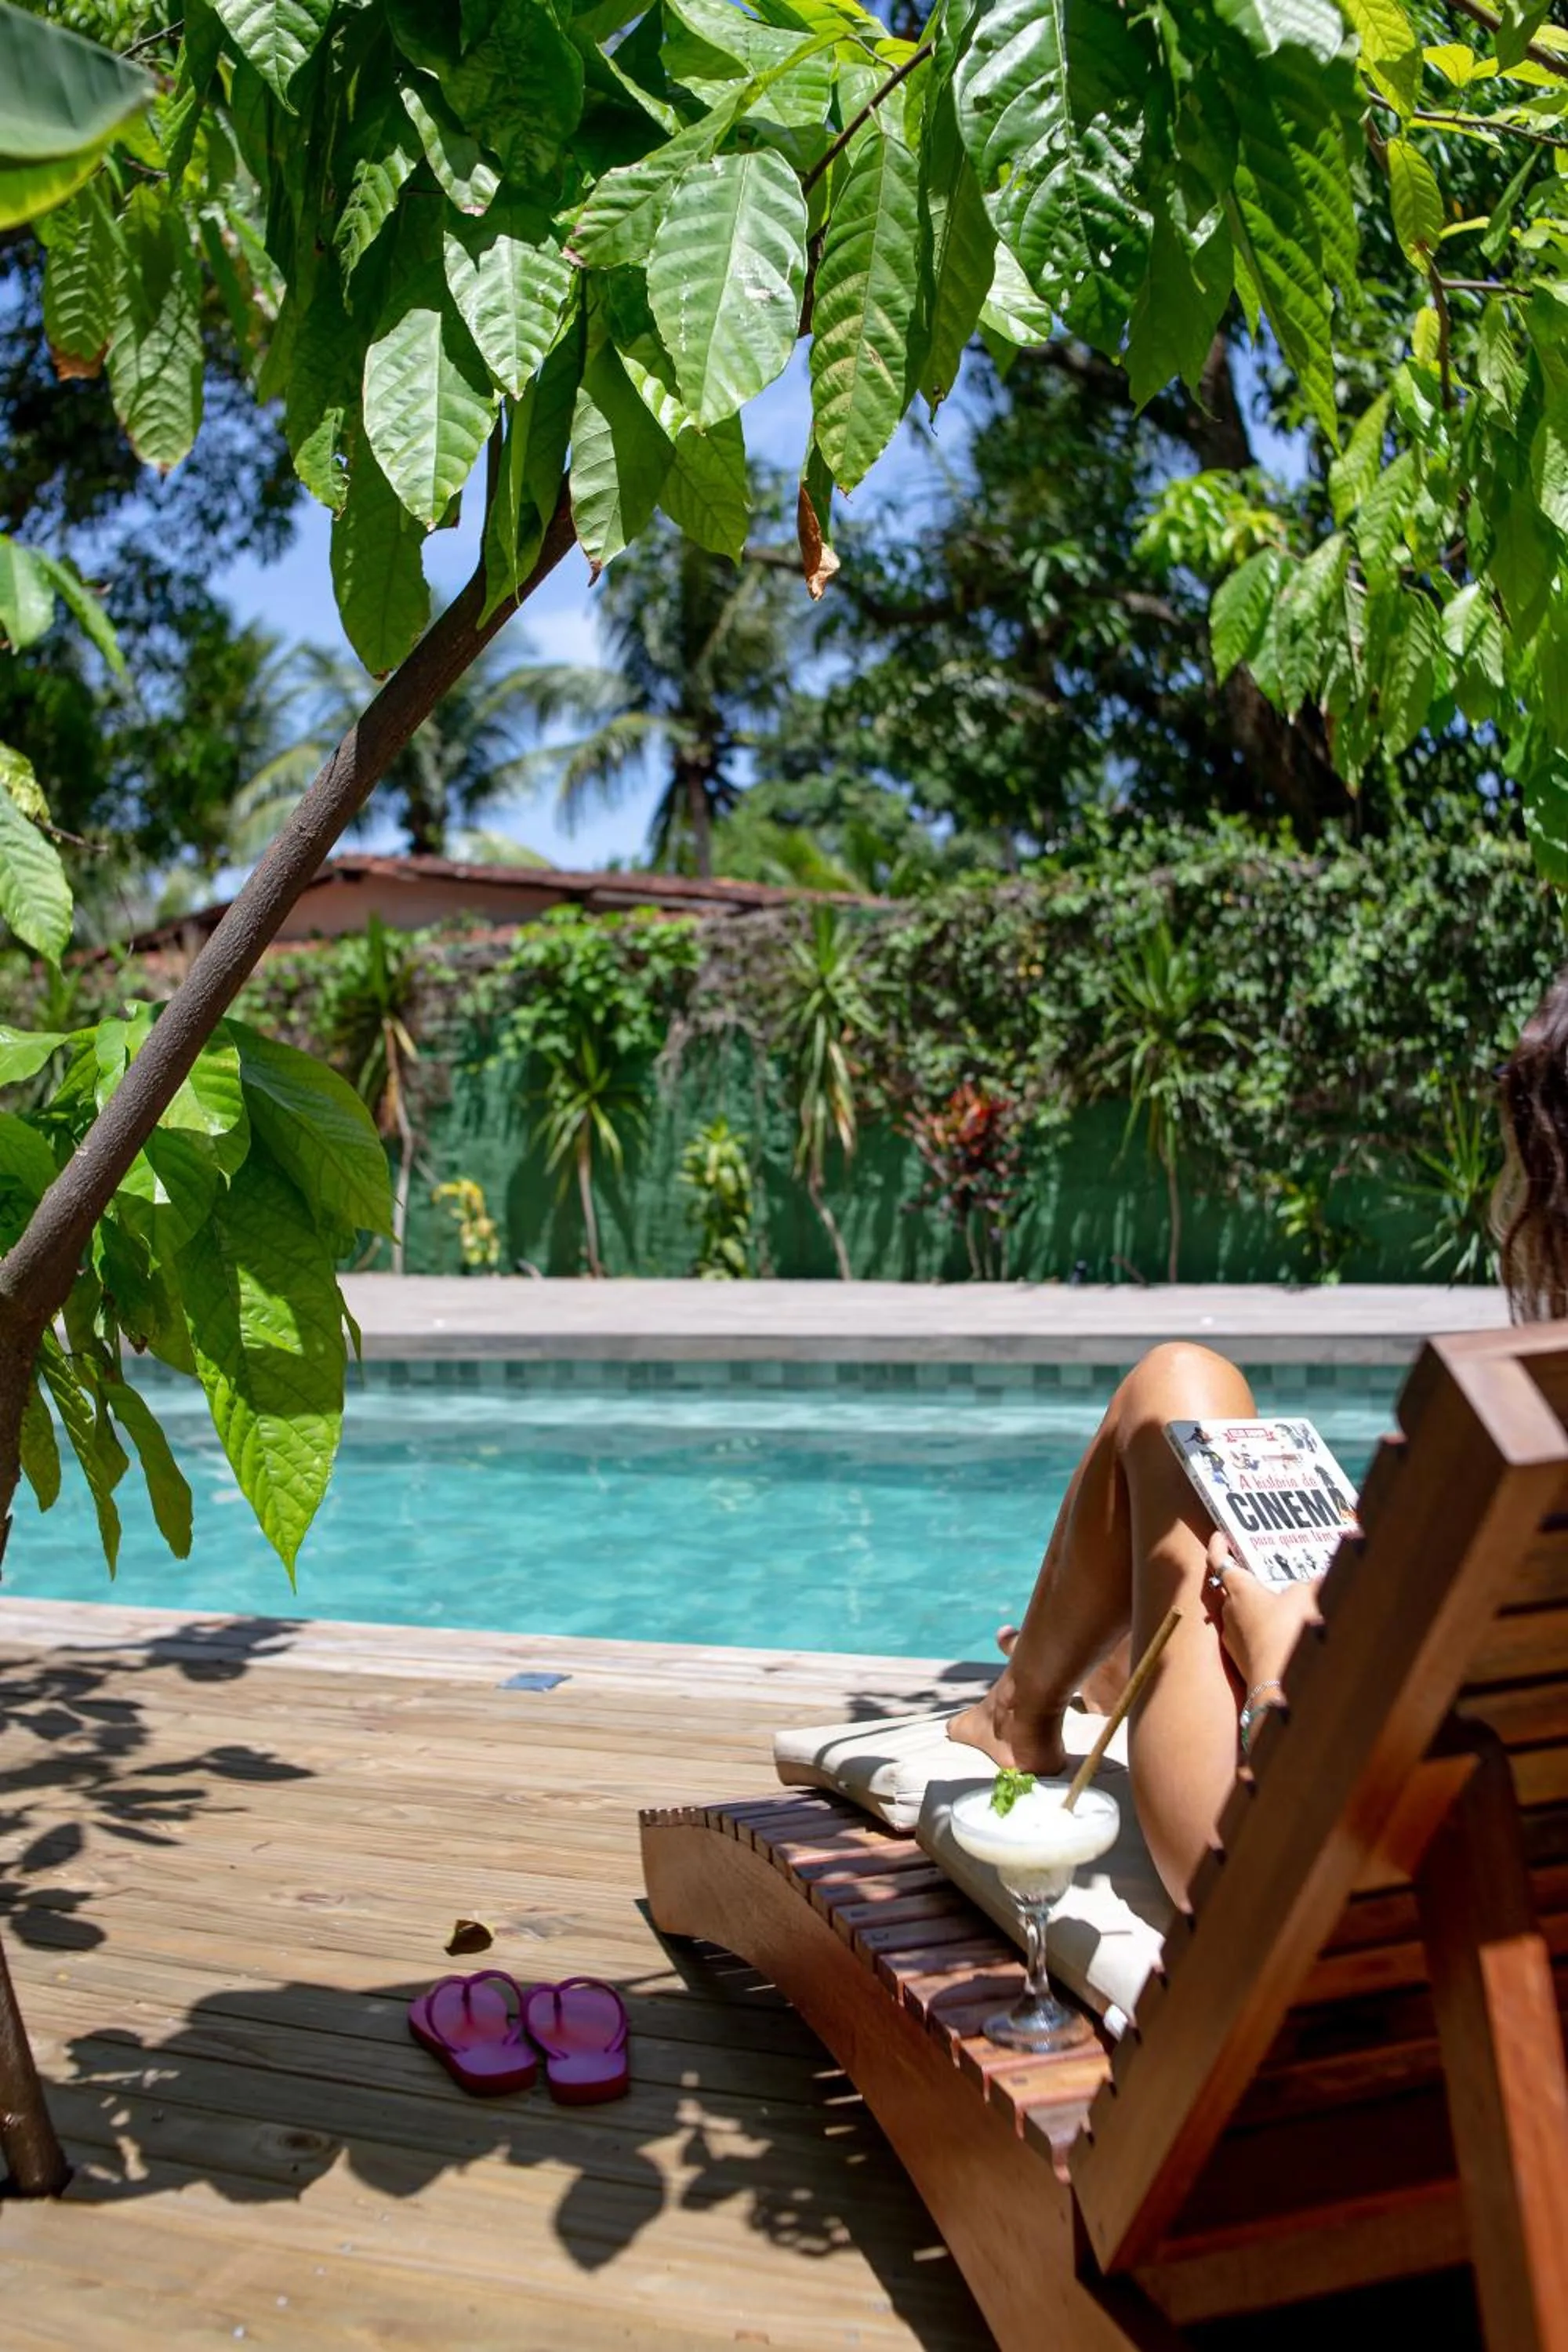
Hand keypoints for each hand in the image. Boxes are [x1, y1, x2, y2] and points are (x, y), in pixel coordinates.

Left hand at [1206, 1532, 1322, 1691]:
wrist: (1280, 1684)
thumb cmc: (1289, 1631)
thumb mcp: (1307, 1597)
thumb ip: (1311, 1584)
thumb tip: (1318, 1578)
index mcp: (1239, 1590)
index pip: (1219, 1560)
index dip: (1219, 1546)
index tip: (1219, 1535)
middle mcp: (1229, 1613)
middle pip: (1230, 1589)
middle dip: (1245, 1580)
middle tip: (1261, 1570)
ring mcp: (1234, 1640)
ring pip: (1241, 1616)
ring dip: (1256, 1609)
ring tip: (1280, 1603)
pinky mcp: (1244, 1662)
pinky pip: (1251, 1639)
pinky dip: (1263, 1633)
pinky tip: (1283, 1636)